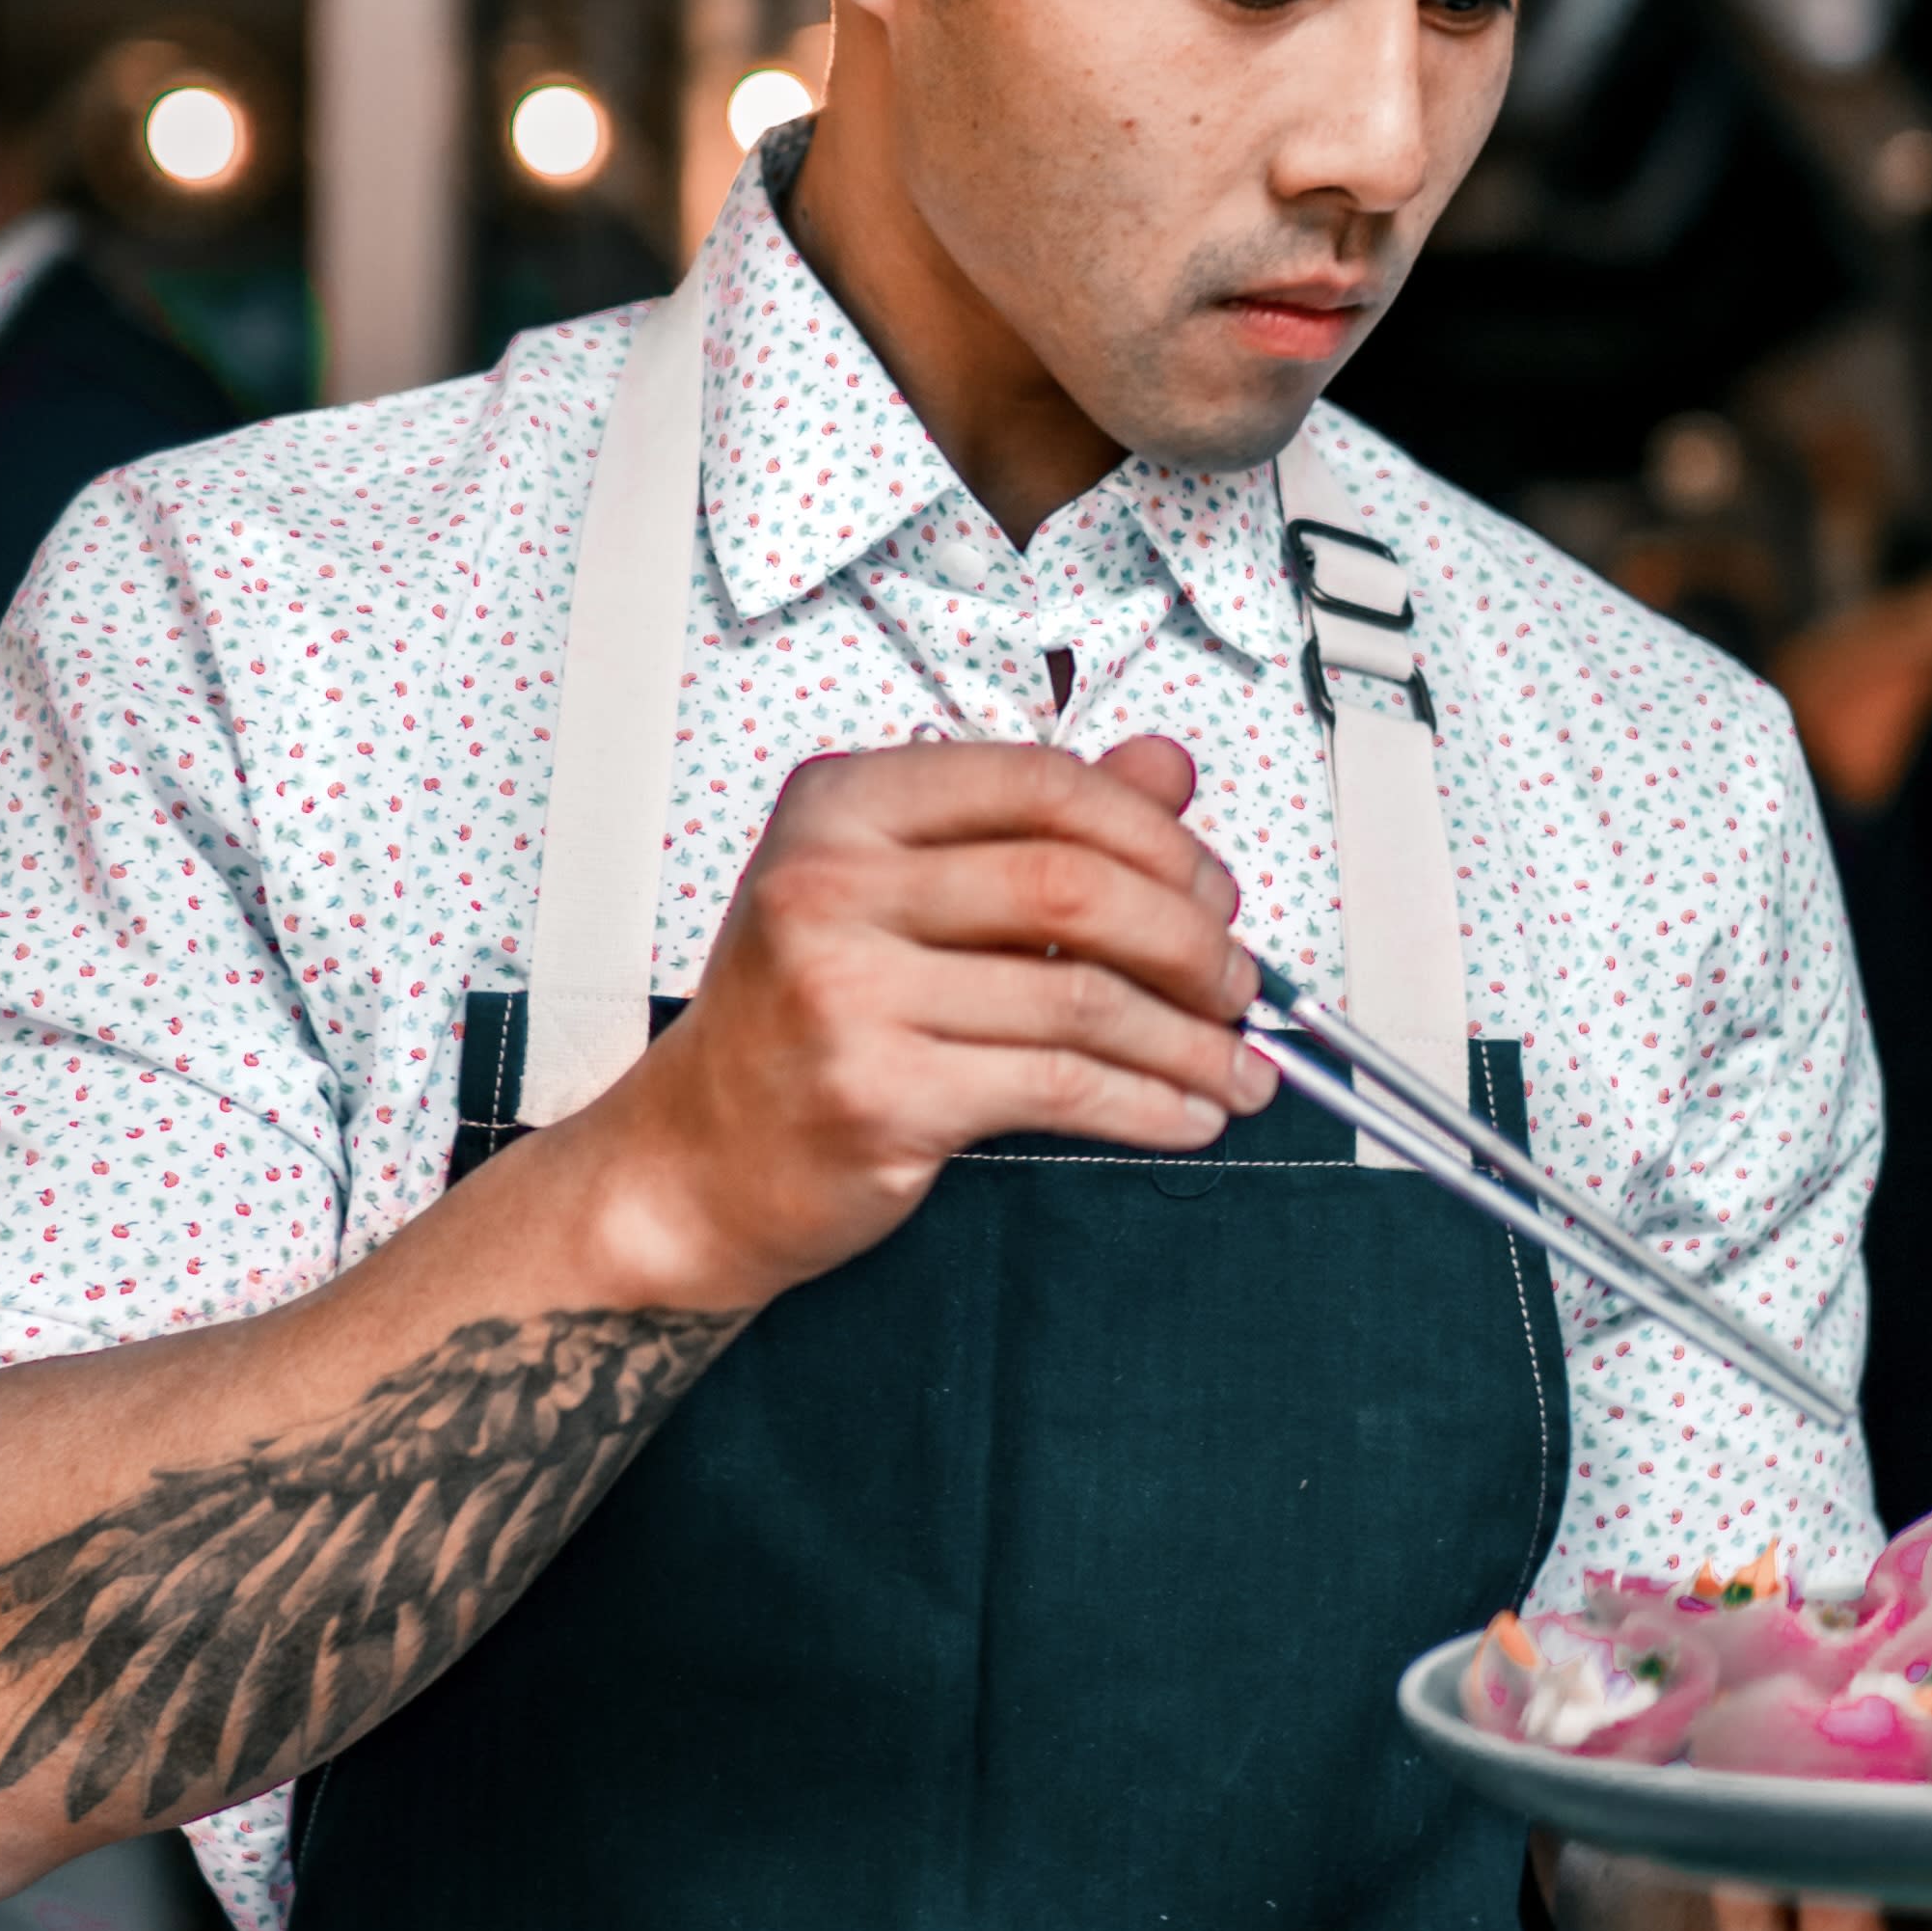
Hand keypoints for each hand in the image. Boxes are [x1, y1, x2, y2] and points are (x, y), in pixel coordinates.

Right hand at [556, 729, 1269, 1318]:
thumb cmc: (793, 1022)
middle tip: (1238, 981)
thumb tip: (1166, 771)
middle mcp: (831, 885)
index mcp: (842, 806)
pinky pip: (1059, 1088)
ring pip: (1080, 997)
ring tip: (1235, 1064)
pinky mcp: (879, 1094)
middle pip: (1073, 883)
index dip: (1155, 834)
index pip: (1041, 782)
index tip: (1212, 888)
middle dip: (1189, 938)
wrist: (694, 1159)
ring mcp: (847, 991)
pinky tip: (1185, 1112)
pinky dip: (1148, 1103)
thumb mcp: (896, 890)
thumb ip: (1031, 826)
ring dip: (1187, 1038)